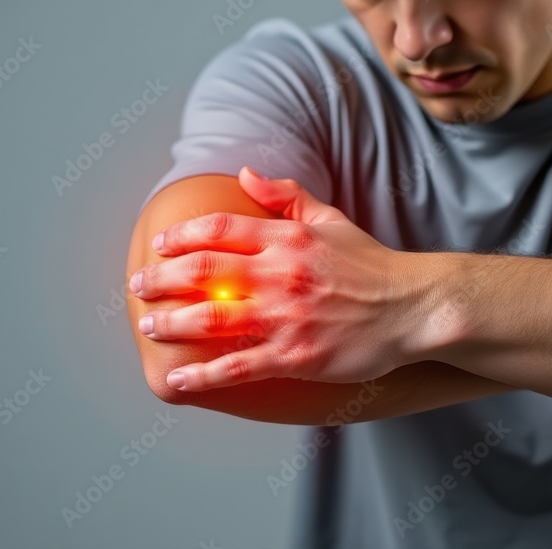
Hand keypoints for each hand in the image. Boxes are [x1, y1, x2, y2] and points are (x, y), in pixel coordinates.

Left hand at [129, 166, 428, 391]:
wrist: (413, 307)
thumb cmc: (372, 264)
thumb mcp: (331, 219)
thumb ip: (286, 197)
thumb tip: (245, 173)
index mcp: (287, 239)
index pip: (219, 229)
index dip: (181, 236)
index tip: (159, 245)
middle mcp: (281, 274)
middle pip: (204, 272)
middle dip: (162, 279)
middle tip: (139, 287)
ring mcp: (287, 317)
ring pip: (212, 318)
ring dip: (172, 323)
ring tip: (149, 326)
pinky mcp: (296, 356)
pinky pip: (238, 367)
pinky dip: (202, 375)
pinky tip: (177, 378)